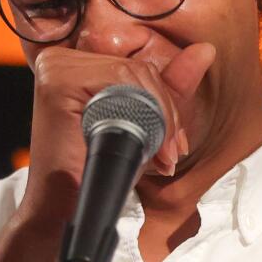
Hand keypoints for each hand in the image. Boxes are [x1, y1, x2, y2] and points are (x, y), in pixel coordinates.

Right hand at [16, 42, 216, 228]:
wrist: (67, 211)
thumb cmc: (100, 173)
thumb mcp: (143, 125)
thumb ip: (171, 87)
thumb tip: (205, 51)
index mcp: (76, 66)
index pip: (136, 68)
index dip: (163, 104)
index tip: (174, 144)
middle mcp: (61, 60)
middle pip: (136, 68)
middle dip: (164, 113)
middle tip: (169, 154)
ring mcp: (56, 66)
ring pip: (132, 73)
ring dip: (156, 118)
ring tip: (158, 156)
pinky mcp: (57, 80)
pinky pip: (118, 79)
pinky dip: (140, 113)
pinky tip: (139, 145)